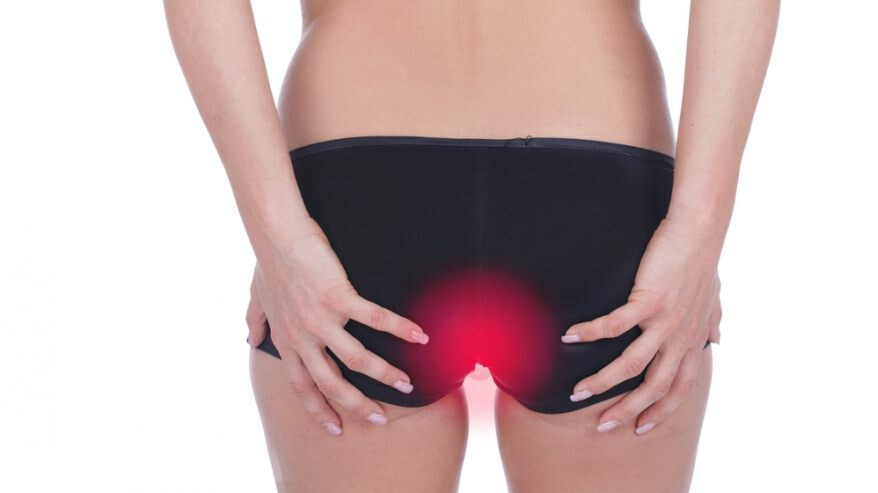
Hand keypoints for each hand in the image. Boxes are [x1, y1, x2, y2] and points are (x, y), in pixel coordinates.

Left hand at [247, 216, 428, 435]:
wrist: (277, 233)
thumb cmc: (269, 261)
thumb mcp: (257, 297)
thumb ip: (255, 321)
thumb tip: (250, 339)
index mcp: (286, 340)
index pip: (302, 387)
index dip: (318, 410)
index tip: (335, 429)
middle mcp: (302, 336)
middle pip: (331, 383)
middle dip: (357, 406)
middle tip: (379, 420)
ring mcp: (320, 318)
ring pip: (356, 359)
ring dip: (385, 375)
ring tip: (407, 385)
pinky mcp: (337, 296)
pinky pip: (375, 319)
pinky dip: (400, 328)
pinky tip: (420, 336)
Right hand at [562, 216, 722, 434]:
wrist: (700, 230)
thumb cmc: (702, 260)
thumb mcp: (713, 297)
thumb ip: (713, 320)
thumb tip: (718, 338)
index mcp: (693, 339)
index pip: (680, 388)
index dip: (662, 412)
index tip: (641, 429)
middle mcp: (681, 337)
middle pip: (655, 387)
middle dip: (628, 411)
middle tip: (603, 425)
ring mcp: (666, 321)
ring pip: (632, 364)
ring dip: (602, 381)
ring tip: (577, 391)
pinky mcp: (649, 300)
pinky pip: (615, 325)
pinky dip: (591, 333)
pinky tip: (569, 336)